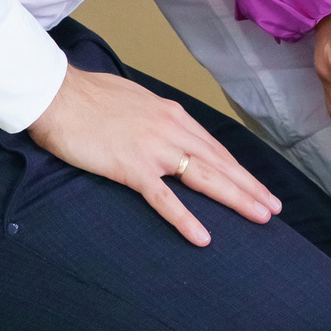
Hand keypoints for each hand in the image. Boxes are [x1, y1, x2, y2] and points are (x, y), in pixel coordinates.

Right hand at [27, 66, 282, 246]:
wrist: (56, 93)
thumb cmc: (88, 96)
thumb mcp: (134, 100)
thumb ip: (155, 118)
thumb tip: (167, 129)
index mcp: (171, 114)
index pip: (214, 147)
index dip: (239, 169)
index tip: (258, 185)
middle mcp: (170, 130)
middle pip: (219, 163)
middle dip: (249, 186)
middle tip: (274, 208)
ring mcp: (153, 149)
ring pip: (204, 177)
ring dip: (235, 198)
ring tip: (259, 217)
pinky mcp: (130, 167)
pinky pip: (164, 198)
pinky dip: (185, 219)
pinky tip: (203, 236)